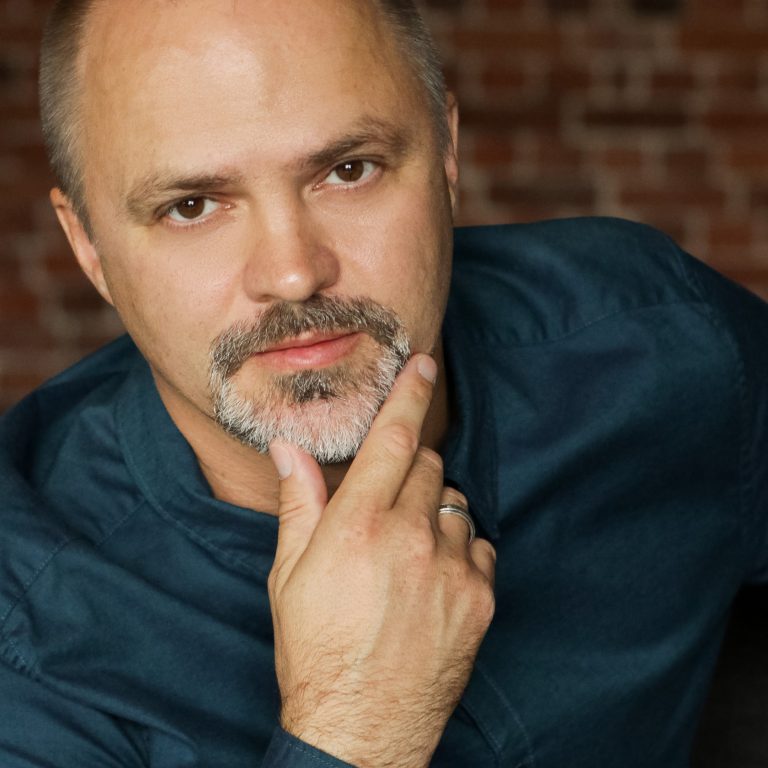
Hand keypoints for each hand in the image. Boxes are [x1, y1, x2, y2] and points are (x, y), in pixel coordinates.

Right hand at [267, 354, 495, 767]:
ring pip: (456, 503)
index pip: (393, 439)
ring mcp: (450, 568)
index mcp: (357, 524)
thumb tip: (289, 449)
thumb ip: (298, 501)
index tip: (425, 364)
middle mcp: (409, 537)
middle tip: (389, 500)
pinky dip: (460, 547)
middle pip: (429, 465)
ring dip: (435, 509)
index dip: (411, 394)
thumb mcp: (289, 573)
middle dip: (413, 466)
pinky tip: (434, 574)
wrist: (359, 726)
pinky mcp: (479, 599)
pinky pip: (480, 545)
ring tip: (408, 546)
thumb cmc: (314, 647)